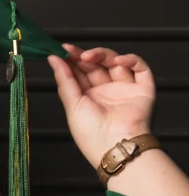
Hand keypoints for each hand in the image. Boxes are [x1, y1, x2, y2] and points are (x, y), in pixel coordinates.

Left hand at [47, 44, 155, 169]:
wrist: (113, 145)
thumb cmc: (91, 134)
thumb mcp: (72, 104)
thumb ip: (64, 80)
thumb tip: (53, 60)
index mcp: (87, 97)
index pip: (80, 72)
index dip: (71, 60)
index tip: (61, 50)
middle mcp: (105, 92)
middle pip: (96, 65)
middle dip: (84, 56)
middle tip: (72, 52)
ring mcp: (124, 89)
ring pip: (115, 62)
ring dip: (102, 55)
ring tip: (88, 56)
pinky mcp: (142, 89)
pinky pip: (140, 68)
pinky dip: (130, 59)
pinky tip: (117, 60)